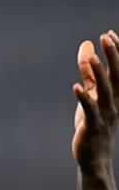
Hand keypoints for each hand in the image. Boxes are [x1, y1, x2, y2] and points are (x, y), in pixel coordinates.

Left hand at [72, 31, 118, 174]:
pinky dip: (84, 98)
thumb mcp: (91, 95)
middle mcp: (115, 102)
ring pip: (105, 90)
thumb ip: (88, 73)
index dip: (116, 51)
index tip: (108, 34)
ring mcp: (105, 114)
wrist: (94, 155)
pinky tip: (75, 87)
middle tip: (105, 37)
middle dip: (113, 55)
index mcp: (117, 94)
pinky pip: (90, 109)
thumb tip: (86, 48)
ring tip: (90, 57)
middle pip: (117, 75)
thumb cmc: (93, 123)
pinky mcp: (93, 125)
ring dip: (98, 72)